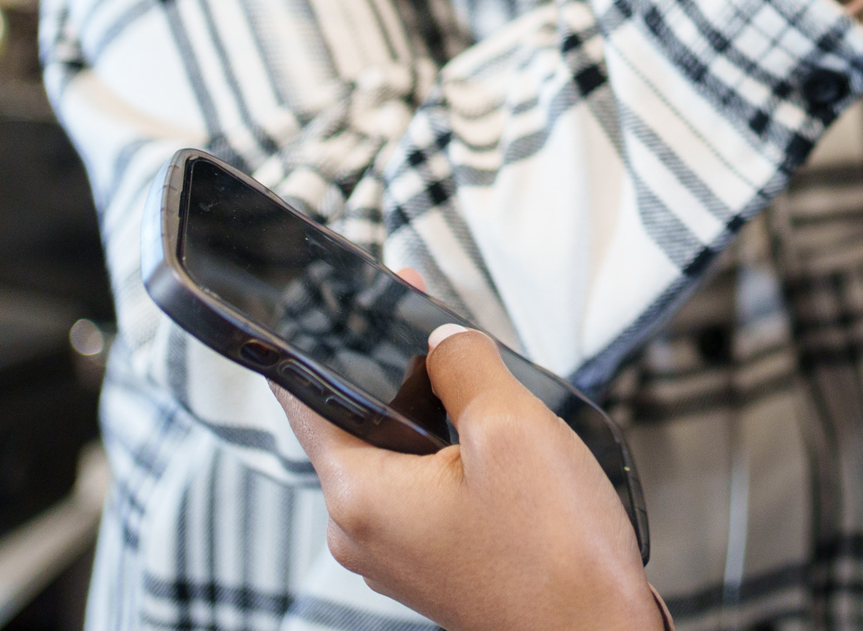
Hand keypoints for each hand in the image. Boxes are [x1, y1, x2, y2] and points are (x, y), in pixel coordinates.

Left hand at [274, 327, 661, 630]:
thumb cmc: (554, 552)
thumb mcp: (509, 426)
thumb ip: (463, 363)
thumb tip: (442, 338)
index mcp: (358, 497)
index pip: (307, 398)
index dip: (327, 337)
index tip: (352, 297)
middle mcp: (362, 533)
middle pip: (360, 423)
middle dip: (402, 373)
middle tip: (447, 331)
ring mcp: (398, 554)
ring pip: (399, 456)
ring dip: (436, 416)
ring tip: (491, 390)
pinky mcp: (434, 565)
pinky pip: (425, 491)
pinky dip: (452, 457)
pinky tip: (501, 444)